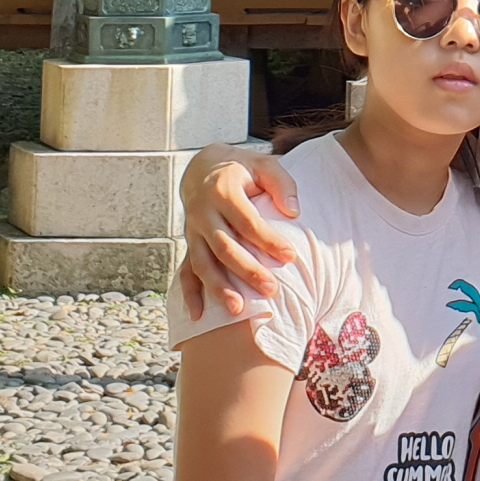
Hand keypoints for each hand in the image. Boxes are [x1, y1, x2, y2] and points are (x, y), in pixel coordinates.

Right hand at [174, 145, 299, 321]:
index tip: (291, 257)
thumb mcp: (264, 165)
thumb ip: (281, 185)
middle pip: (225, 247)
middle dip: (247, 271)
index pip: (248, 222)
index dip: (269, 241)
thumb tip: (294, 212)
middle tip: (271, 291)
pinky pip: (185, 270)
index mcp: (222, 191)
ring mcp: (193, 230)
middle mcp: (203, 212)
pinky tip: (198, 315)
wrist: (203, 166)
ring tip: (238, 310)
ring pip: (203, 263)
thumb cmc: (242, 168)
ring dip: (219, 288)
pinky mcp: (189, 242)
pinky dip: (189, 293)